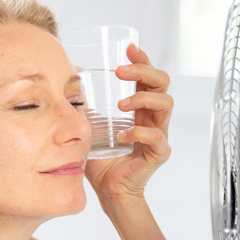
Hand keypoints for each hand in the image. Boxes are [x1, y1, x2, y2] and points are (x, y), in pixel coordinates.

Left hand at [85, 44, 173, 199]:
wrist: (108, 190)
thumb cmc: (101, 158)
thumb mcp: (90, 124)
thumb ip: (86, 103)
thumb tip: (72, 76)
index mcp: (140, 109)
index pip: (149, 77)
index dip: (142, 60)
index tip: (129, 48)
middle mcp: (153, 118)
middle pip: (163, 83)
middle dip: (144, 71)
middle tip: (121, 71)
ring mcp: (159, 135)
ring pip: (166, 104)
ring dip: (142, 98)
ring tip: (121, 104)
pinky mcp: (158, 154)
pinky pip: (156, 137)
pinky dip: (138, 133)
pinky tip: (121, 136)